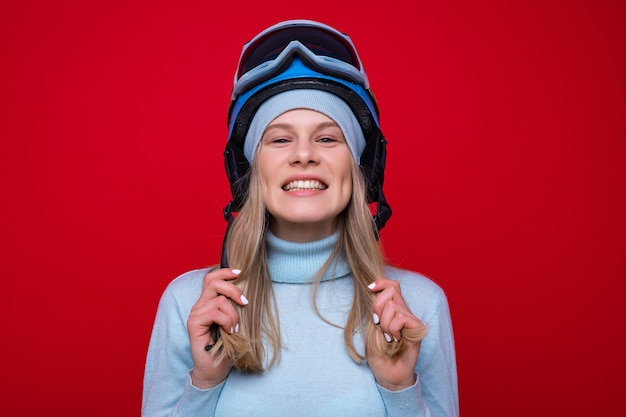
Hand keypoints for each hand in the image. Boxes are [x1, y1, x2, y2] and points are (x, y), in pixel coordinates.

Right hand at [186, 268, 248, 388]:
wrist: (214, 369)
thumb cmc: (227, 346)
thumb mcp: (235, 321)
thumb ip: (235, 306)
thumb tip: (249, 292)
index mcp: (208, 302)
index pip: (212, 278)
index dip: (225, 271)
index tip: (240, 272)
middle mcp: (200, 305)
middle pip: (213, 282)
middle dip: (233, 289)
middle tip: (245, 303)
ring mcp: (195, 314)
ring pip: (219, 300)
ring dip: (233, 314)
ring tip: (235, 328)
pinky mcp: (194, 324)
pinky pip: (214, 313)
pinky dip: (227, 321)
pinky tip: (229, 332)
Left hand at [366, 278, 427, 390]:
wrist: (387, 374)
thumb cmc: (379, 354)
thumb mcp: (372, 327)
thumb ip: (376, 310)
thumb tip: (375, 289)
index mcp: (393, 309)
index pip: (392, 285)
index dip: (381, 282)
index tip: (370, 288)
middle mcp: (404, 311)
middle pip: (392, 289)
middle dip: (378, 305)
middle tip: (378, 324)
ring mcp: (411, 319)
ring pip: (392, 306)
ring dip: (384, 324)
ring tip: (388, 337)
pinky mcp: (417, 328)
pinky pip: (400, 318)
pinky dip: (392, 329)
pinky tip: (395, 340)